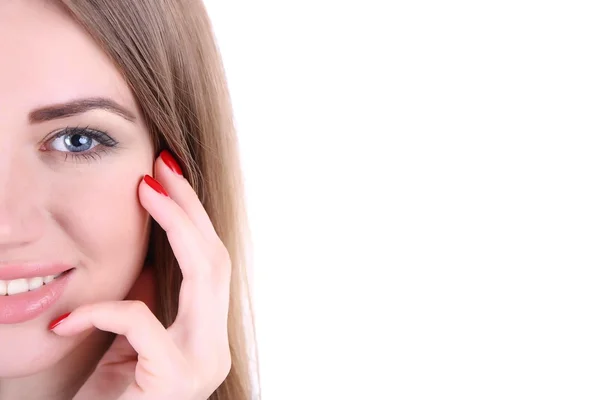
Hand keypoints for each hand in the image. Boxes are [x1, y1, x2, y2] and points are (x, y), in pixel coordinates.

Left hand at [50, 152, 231, 399]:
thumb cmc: (111, 397)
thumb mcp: (129, 337)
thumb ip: (149, 296)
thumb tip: (149, 245)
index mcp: (206, 335)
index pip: (212, 263)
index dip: (194, 217)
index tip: (168, 176)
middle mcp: (214, 348)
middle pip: (217, 259)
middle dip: (190, 208)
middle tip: (163, 168)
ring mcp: (202, 364)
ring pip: (206, 274)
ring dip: (175, 225)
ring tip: (147, 192)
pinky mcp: (175, 379)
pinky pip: (142, 322)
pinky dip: (103, 311)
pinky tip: (68, 319)